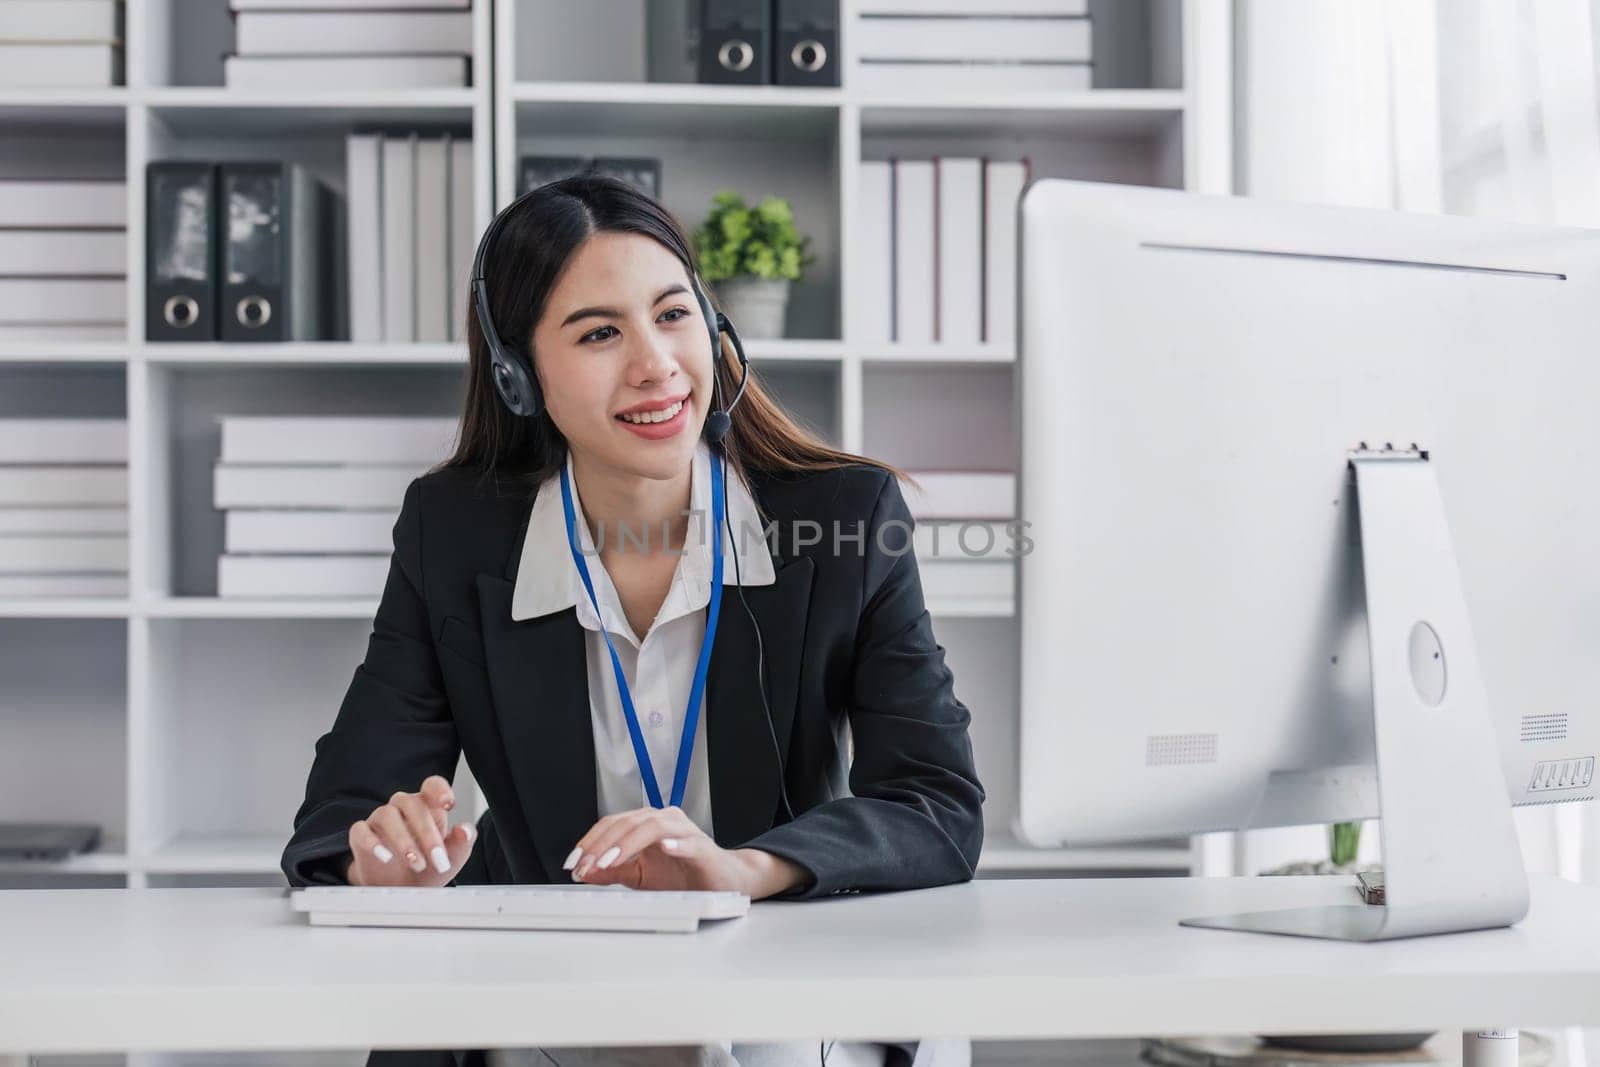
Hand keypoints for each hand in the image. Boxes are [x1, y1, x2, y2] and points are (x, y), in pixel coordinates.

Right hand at [344, 774, 475, 886]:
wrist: (399, 891)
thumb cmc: (426, 869)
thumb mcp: (451, 859)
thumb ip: (462, 843)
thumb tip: (465, 829)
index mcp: (428, 807)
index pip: (432, 785)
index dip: (439, 790)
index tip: (449, 803)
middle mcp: (403, 808)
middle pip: (413, 804)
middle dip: (427, 833)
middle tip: (437, 859)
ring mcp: (380, 819)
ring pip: (387, 814)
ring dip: (403, 841)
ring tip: (416, 863)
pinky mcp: (360, 835)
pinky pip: (360, 830)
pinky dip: (371, 842)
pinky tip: (384, 856)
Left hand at [566, 805, 806, 899]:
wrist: (723, 882)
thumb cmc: (683, 875)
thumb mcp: (640, 876)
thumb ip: (613, 871)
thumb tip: (585, 871)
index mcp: (646, 824)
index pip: (611, 825)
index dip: (589, 842)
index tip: (573, 863)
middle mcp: (663, 820)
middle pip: (626, 823)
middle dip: (601, 846)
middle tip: (585, 866)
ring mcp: (684, 830)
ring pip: (651, 826)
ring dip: (627, 844)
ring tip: (609, 861)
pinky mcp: (702, 846)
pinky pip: (687, 841)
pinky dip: (675, 843)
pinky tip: (665, 848)